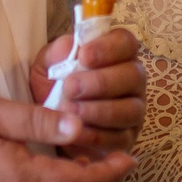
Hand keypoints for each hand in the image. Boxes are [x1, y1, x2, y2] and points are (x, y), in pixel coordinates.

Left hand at [29, 26, 144, 154]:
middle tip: (71, 87)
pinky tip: (75, 132)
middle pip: (134, 75)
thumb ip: (57, 54)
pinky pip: (121, 138)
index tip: (84, 55)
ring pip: (131, 109)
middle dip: (101, 82)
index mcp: (116, 54)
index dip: (109, 47)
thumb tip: (70, 45)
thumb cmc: (52, 88)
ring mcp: (134, 111)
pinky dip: (96, 136)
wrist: (48, 126)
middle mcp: (132, 80)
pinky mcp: (127, 139)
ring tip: (71, 111)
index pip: (126, 42)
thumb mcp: (46, 67)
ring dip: (100, 110)